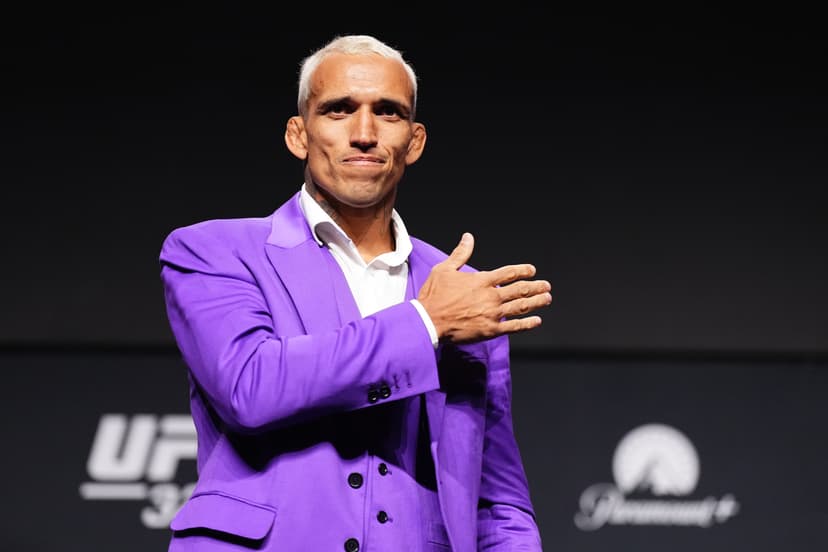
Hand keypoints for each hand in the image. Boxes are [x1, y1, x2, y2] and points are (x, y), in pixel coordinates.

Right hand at [417, 232, 552, 343]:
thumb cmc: (434, 295)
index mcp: (482, 280)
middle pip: (521, 289)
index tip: (532, 270)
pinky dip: (528, 324)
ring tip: (546, 298)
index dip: (523, 271)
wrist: (428, 321)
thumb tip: (468, 237)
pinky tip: (537, 321)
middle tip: (546, 286)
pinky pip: (515, 326)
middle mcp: (491, 296)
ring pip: (522, 306)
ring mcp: (493, 314)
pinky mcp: (491, 330)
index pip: (509, 273)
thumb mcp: (444, 269)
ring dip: (537, 302)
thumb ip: (460, 253)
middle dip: (536, 286)